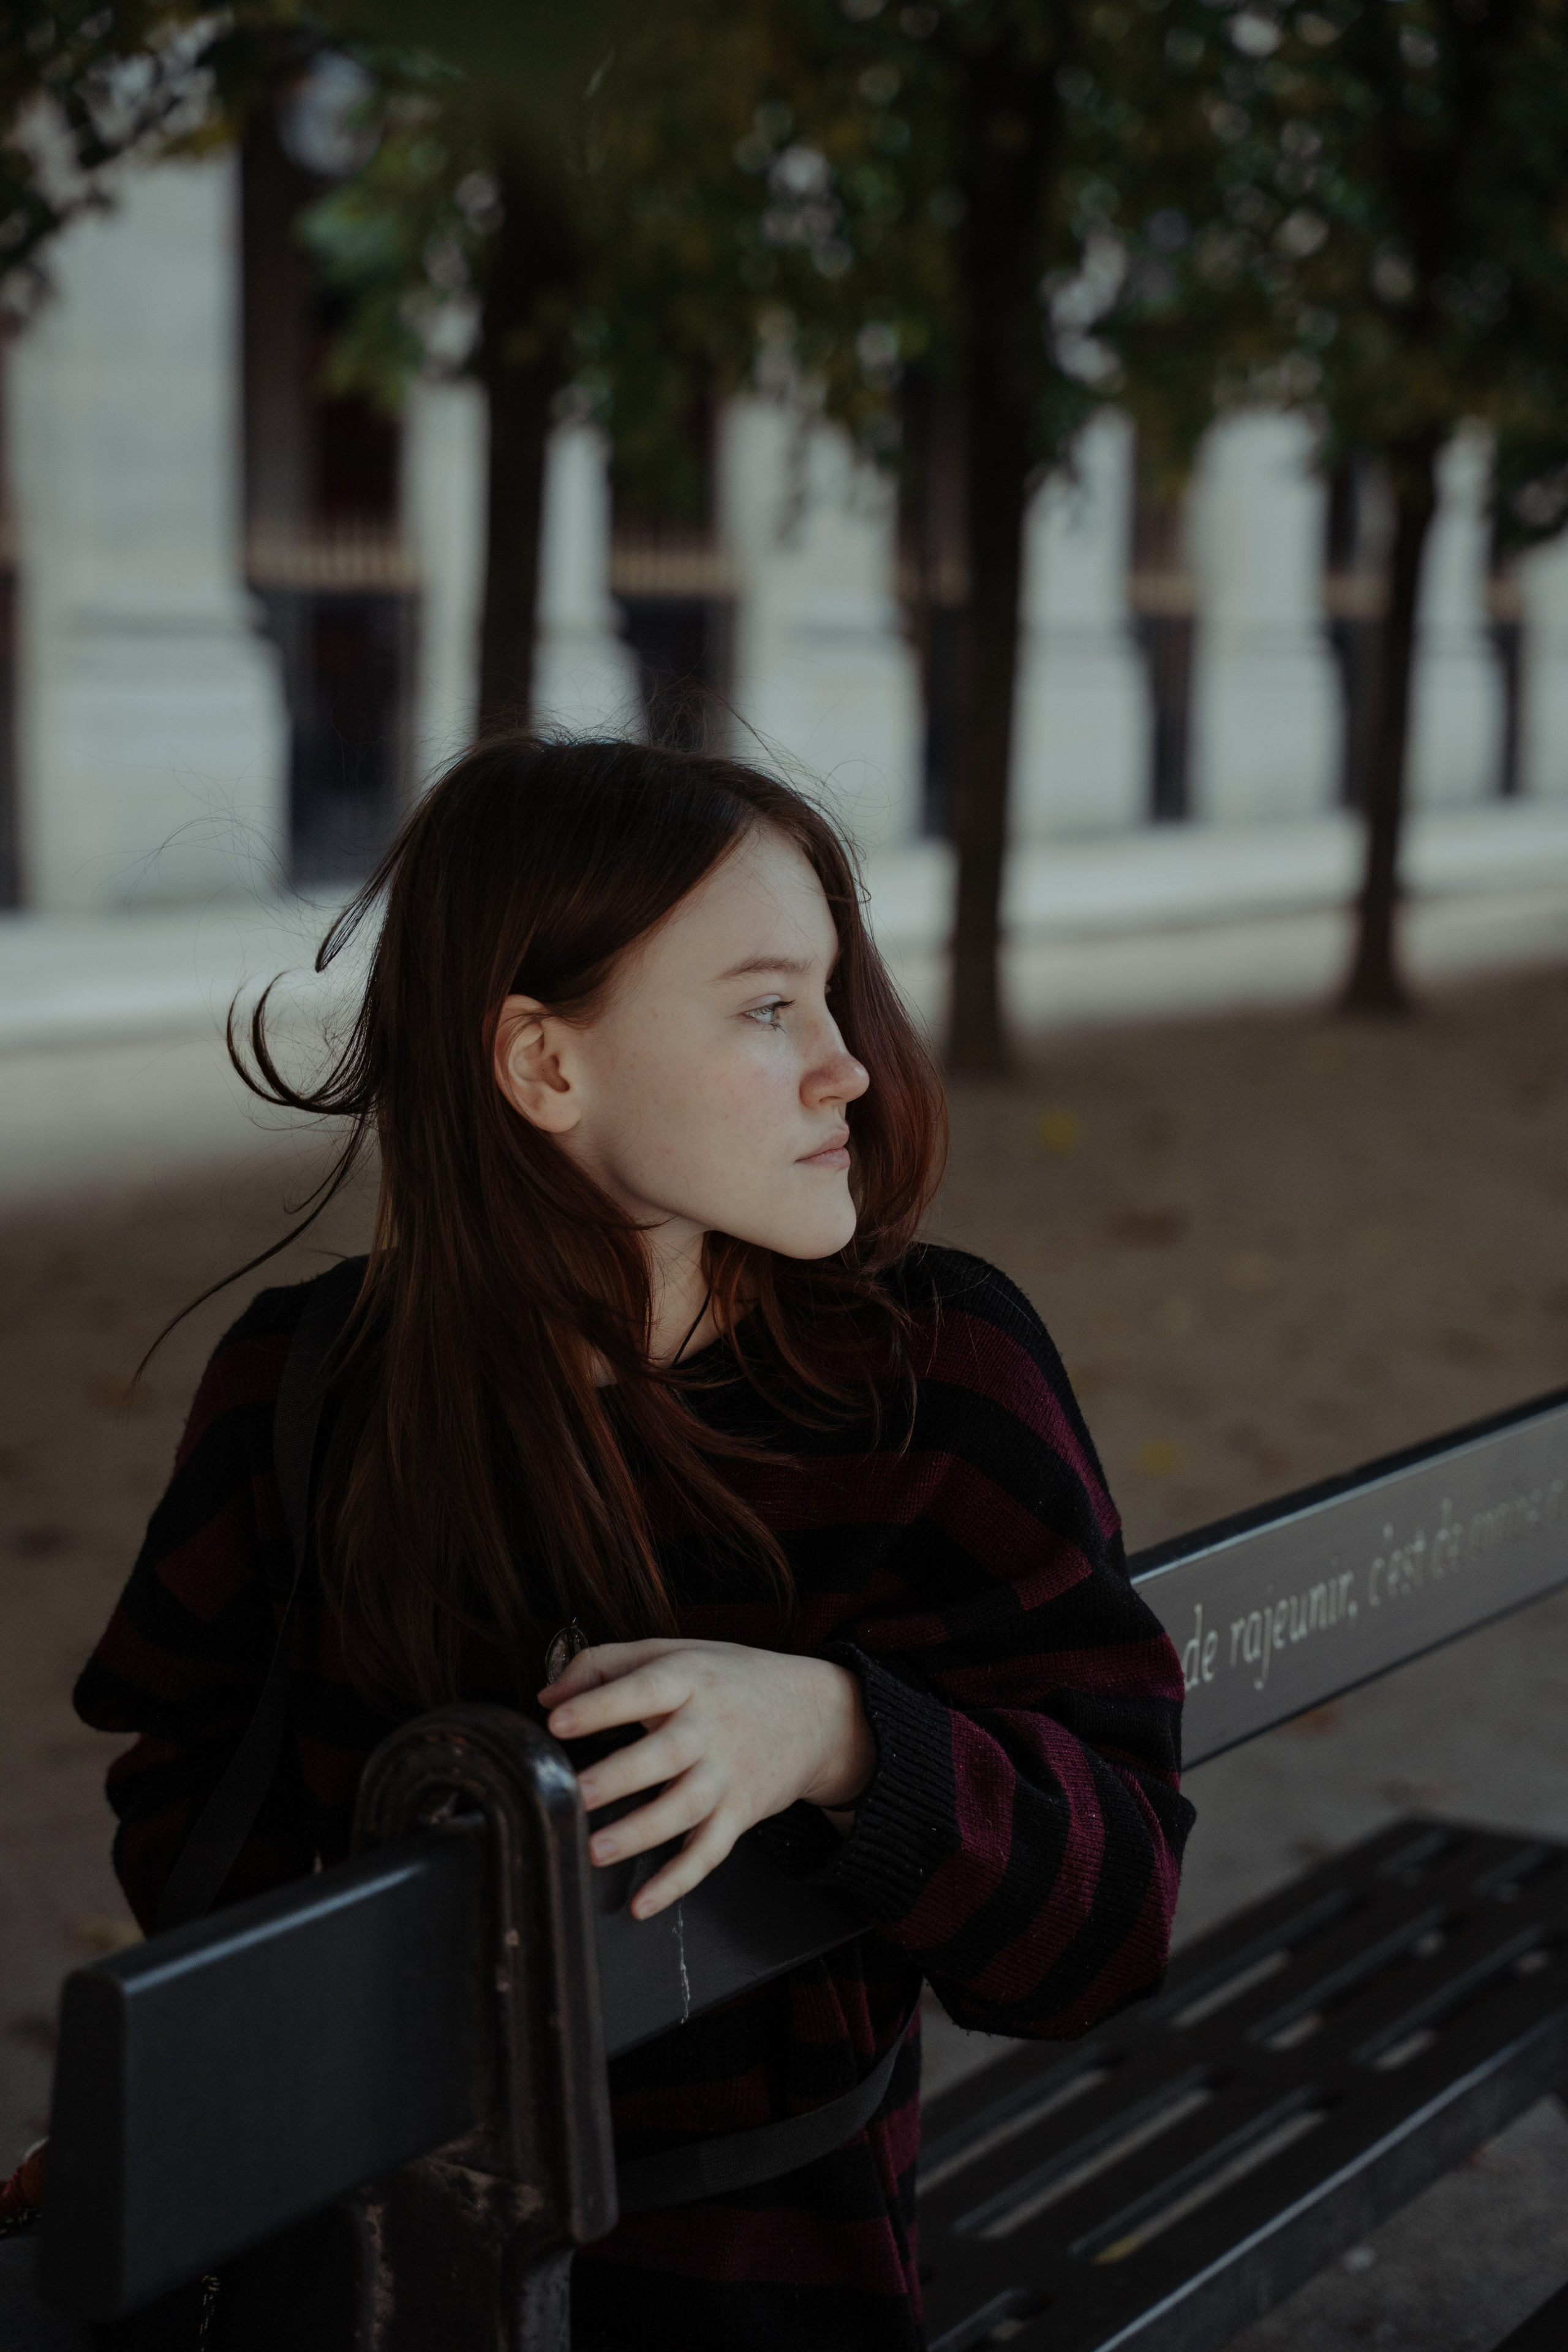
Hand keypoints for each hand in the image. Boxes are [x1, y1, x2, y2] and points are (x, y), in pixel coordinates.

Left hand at [539, 1638, 875, 1918]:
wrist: (818, 1714)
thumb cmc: (731, 1680)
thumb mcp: (676, 1653)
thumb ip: (607, 1664)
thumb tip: (547, 1698)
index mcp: (689, 1678)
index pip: (644, 1688)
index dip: (600, 1704)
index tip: (557, 1722)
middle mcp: (711, 1726)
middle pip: (665, 1753)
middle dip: (620, 1776)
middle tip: (576, 1794)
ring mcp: (728, 1773)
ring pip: (685, 1808)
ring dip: (640, 1832)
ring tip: (595, 1850)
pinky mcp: (741, 1813)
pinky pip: (709, 1852)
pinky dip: (678, 1881)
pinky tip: (642, 1903)